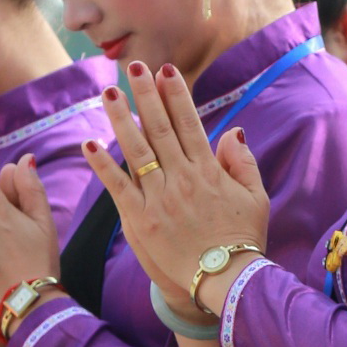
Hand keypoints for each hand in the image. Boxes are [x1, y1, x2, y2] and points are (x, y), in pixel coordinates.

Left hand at [93, 66, 269, 319]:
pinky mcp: (139, 219)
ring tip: (109, 92)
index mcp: (209, 171)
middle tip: (132, 66)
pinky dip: (102, 164)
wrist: (224, 280)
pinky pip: (117, 186)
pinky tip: (89, 142)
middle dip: (146, 94)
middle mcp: (182, 178)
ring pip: (136, 149)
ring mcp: (159, 198)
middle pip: (160, 128)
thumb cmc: (242, 240)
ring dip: (121, 118)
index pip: (189, 124)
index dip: (176, 95)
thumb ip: (243, 163)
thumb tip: (232, 131)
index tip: (165, 71)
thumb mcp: (256, 199)